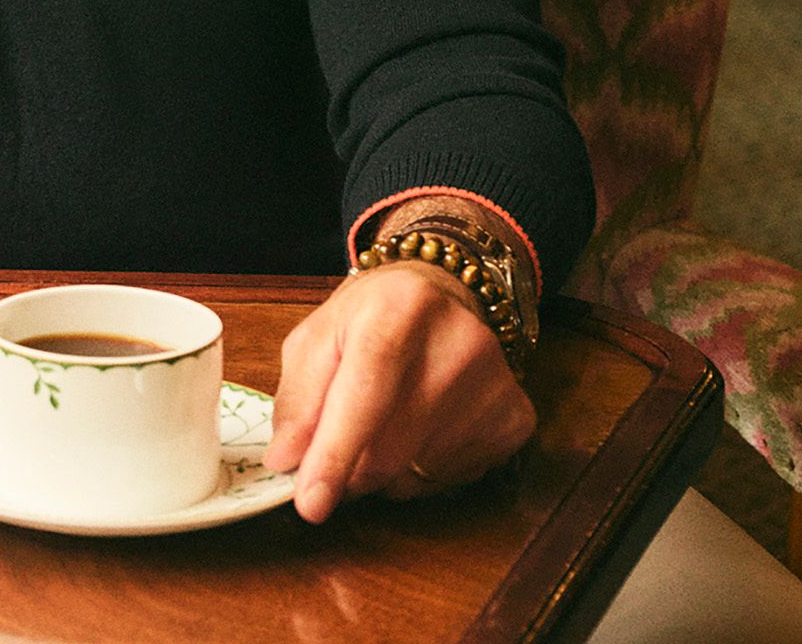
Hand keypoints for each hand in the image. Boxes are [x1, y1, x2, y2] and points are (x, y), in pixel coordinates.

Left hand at [263, 261, 534, 522]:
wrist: (444, 297)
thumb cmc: (370, 319)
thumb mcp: (318, 338)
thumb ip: (297, 398)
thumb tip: (286, 461)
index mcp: (400, 307)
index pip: (366, 393)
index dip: (334, 453)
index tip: (310, 503)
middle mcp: (459, 343)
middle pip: (389, 447)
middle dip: (347, 468)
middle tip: (333, 453)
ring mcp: (495, 385)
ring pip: (415, 472)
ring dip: (381, 471)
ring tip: (382, 424)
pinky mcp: (515, 420)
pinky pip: (448, 480)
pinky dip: (419, 472)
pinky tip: (420, 430)